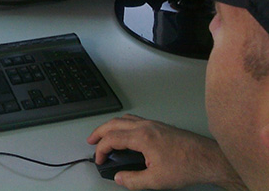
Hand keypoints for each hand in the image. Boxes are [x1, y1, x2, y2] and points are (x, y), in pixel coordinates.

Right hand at [87, 114, 246, 189]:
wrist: (208, 159)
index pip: (112, 138)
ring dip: (111, 126)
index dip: (101, 149)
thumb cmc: (187, 166)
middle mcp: (146, 126)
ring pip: (124, 119)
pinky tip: (126, 133)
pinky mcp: (160, 126)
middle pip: (114, 123)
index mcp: (142, 137)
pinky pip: (135, 120)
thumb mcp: (156, 180)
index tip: (99, 159)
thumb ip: (133, 180)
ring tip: (105, 135)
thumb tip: (119, 178)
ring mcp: (153, 124)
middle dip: (100, 132)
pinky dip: (123, 125)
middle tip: (92, 141)